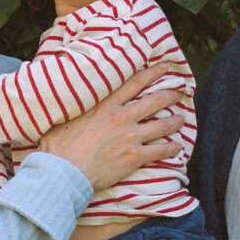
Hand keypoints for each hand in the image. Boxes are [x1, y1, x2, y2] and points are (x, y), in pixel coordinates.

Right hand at [40, 63, 183, 189]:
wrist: (64, 171)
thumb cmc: (58, 147)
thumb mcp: (62, 116)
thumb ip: (73, 105)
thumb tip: (62, 95)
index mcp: (105, 104)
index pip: (135, 82)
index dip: (153, 73)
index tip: (164, 68)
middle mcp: (121, 117)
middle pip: (155, 100)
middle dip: (171, 94)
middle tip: (180, 92)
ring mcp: (130, 137)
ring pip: (163, 124)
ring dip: (176, 121)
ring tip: (182, 119)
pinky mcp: (134, 157)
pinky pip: (161, 150)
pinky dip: (172, 148)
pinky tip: (178, 147)